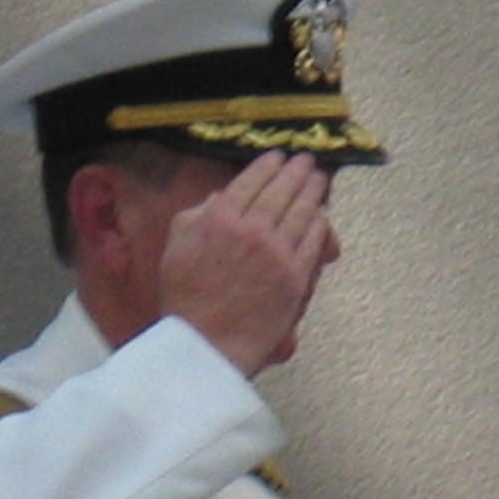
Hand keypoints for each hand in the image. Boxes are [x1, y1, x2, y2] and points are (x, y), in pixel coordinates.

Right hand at [159, 152, 337, 376]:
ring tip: (318, 178)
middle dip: (296, 172)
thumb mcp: (176, 246)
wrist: (207, 341)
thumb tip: (218, 198)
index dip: (267, 166)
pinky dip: (319, 224)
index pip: (250, 182)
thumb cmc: (186, 298)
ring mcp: (277, 253)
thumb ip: (196, 216)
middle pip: (281, 192)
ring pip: (301, 213)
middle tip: (306, 160)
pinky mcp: (296, 277)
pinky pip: (312, 242)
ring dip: (312, 192)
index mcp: (219, 218)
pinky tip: (322, 215)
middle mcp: (252, 230)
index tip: (277, 156)